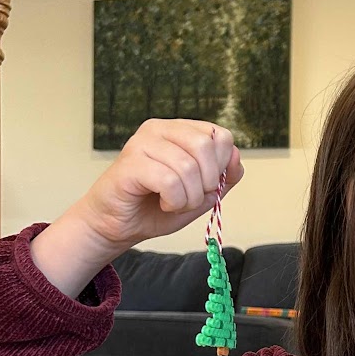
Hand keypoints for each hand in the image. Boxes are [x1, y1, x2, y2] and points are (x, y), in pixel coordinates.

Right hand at [79, 118, 244, 250]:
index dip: (223, 166)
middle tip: (191, 196)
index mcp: (180, 130)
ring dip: (189, 197)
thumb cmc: (156, 207)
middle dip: (207, 181)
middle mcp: (160, 129)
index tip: (207, 185)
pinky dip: (174, 200)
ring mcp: (142, 143)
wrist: (118, 225)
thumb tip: (236, 158)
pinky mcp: (130, 162)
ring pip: (188, 166)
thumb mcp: (201, 194)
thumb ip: (223, 177)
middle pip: (206, 146)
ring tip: (174, 203)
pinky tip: (163, 203)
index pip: (220, 136)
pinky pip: (169, 180)